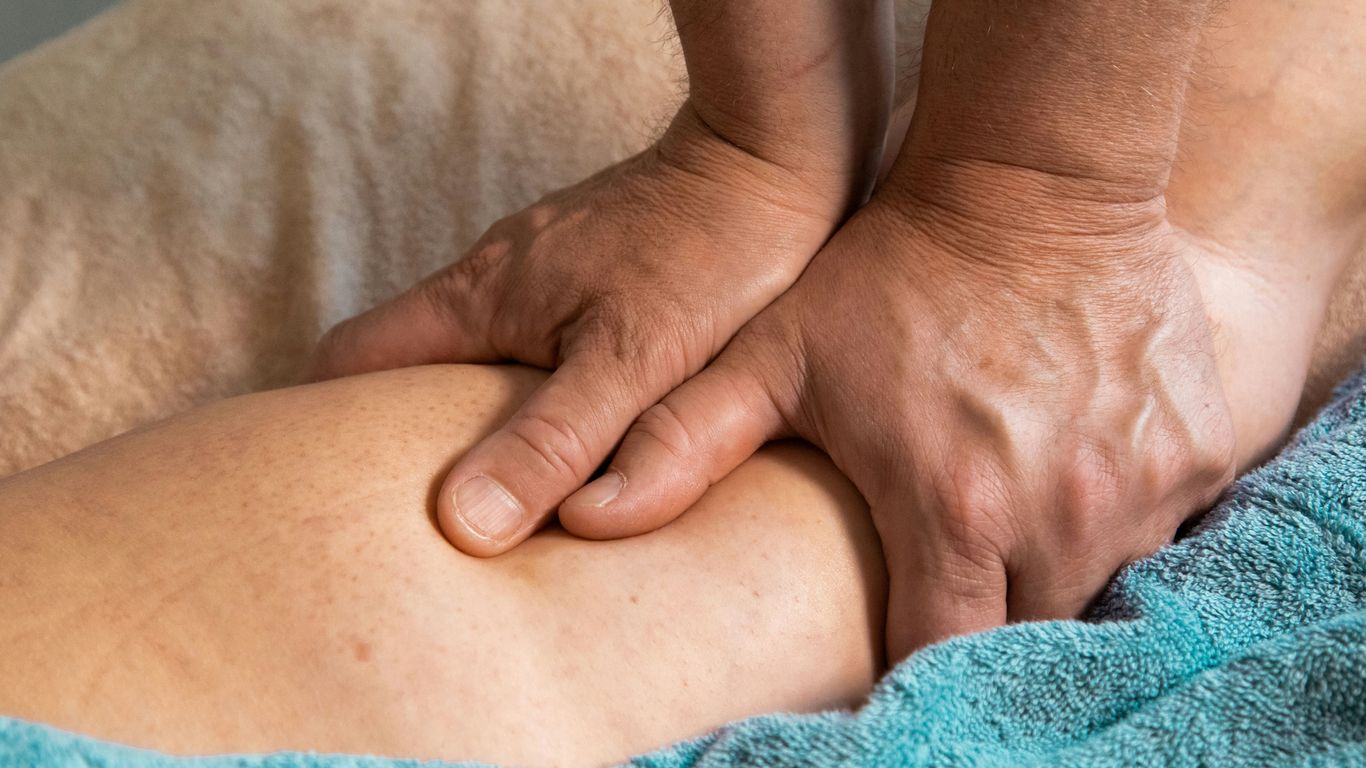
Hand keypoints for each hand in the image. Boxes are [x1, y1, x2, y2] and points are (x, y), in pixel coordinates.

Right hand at [307, 99, 878, 554]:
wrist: (772, 159)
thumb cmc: (710, 251)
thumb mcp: (632, 360)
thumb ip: (551, 442)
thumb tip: (462, 523)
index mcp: (478, 299)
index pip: (349, 358)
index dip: (321, 423)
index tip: (330, 491)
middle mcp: (492, 281)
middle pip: (399, 364)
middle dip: (392, 437)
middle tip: (410, 518)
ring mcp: (537, 273)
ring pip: (466, 356)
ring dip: (465, 419)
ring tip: (487, 497)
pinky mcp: (585, 276)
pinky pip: (523, 343)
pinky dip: (520, 396)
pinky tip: (562, 442)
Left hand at [562, 162, 1237, 660]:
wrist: (1035, 182)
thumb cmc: (895, 275)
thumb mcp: (776, 356)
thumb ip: (681, 443)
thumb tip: (583, 518)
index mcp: (952, 510)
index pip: (931, 656)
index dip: (904, 667)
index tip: (887, 647)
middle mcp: (1059, 516)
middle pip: (1018, 633)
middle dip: (978, 615)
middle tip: (945, 565)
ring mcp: (1141, 486)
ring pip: (1092, 585)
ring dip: (1047, 569)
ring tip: (1004, 511)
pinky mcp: (1197, 451)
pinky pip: (1157, 527)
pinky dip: (1113, 520)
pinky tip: (1069, 467)